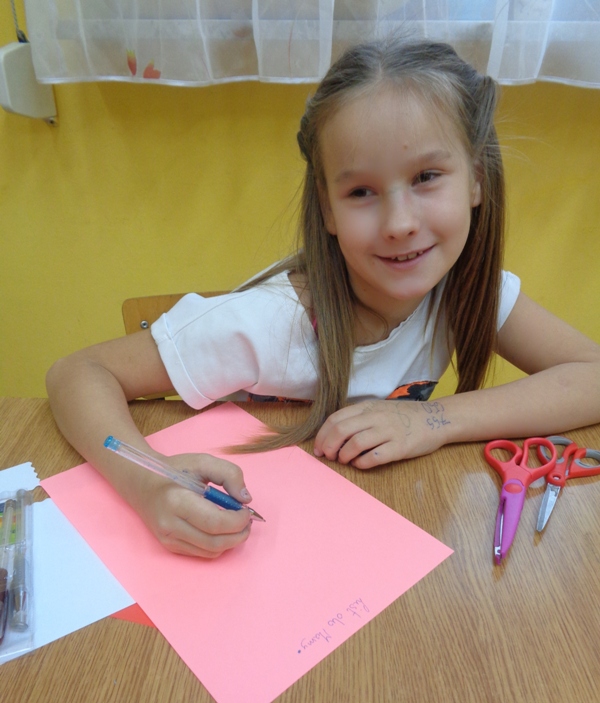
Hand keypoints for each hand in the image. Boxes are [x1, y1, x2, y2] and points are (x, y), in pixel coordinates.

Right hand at [129, 453, 253, 557]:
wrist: (144, 483)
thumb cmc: (175, 470)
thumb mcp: (203, 462)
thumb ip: (229, 474)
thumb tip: (246, 499)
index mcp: (177, 501)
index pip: (215, 523)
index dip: (237, 521)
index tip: (246, 511)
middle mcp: (170, 525)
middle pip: (215, 542)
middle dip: (239, 534)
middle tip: (247, 520)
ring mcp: (168, 539)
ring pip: (210, 551)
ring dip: (231, 541)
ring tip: (237, 524)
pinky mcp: (170, 546)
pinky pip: (202, 553)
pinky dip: (218, 544)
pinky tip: (222, 529)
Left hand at [313, 400, 452, 468]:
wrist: (436, 419)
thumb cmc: (403, 416)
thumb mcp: (379, 409)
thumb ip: (359, 418)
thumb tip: (333, 434)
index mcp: (368, 407)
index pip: (336, 418)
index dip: (322, 435)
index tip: (318, 448)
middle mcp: (376, 417)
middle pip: (341, 430)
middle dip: (328, 446)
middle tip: (327, 457)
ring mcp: (388, 431)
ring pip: (355, 443)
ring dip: (344, 456)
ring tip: (344, 460)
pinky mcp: (400, 447)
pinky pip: (374, 457)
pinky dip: (362, 463)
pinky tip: (360, 464)